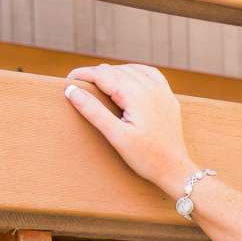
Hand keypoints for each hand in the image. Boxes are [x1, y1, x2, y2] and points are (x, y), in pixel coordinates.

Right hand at [63, 63, 192, 194]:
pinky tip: (126, 79)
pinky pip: (150, 75)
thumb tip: (71, 90)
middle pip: (115, 70)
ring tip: (96, 84)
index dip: (82, 75)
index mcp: (137, 94)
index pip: (102, 74)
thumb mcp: (116, 136)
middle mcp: (151, 87)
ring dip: (113, 73)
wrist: (175, 170)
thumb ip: (93, 111)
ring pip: (132, 70)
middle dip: (95, 75)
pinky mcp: (169, 98)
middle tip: (78, 86)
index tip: (66, 81)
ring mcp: (163, 91)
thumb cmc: (146, 157)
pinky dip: (134, 73)